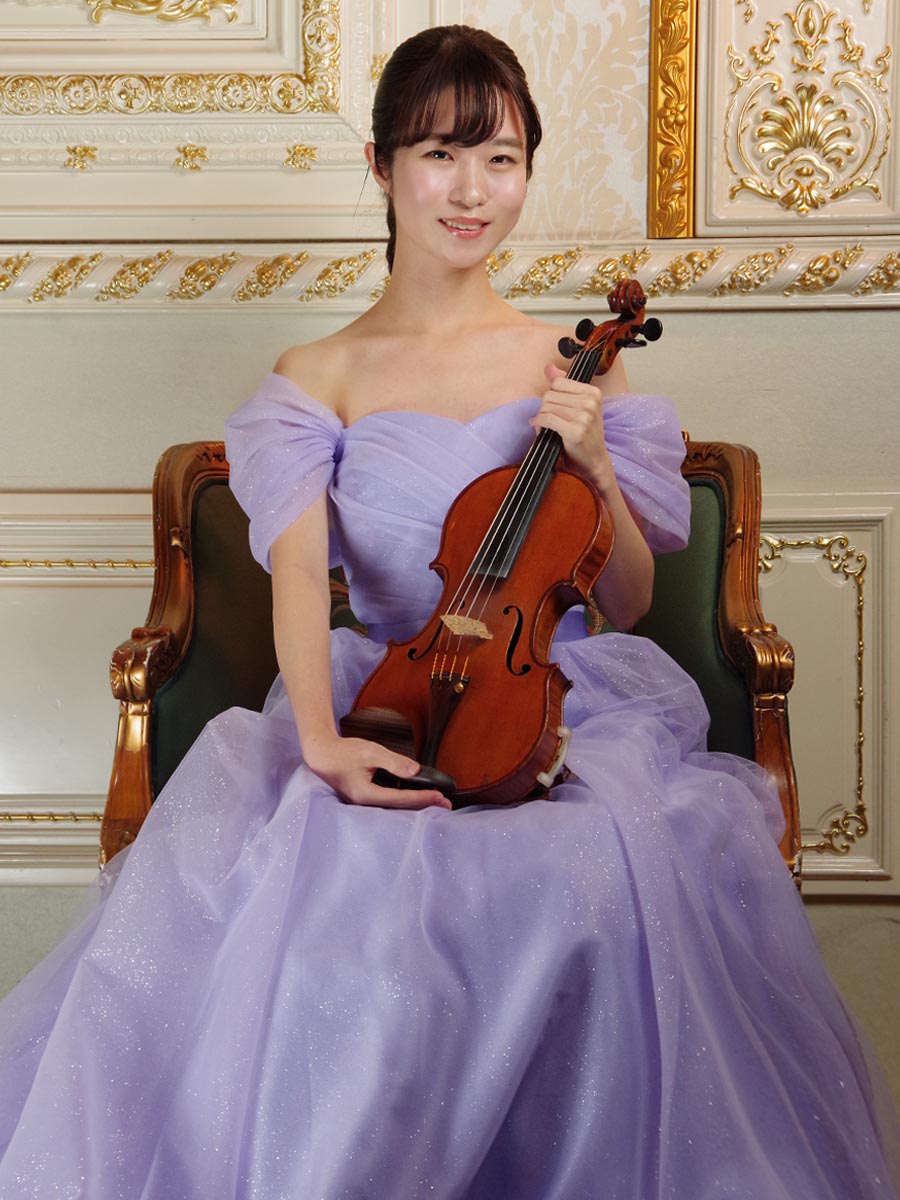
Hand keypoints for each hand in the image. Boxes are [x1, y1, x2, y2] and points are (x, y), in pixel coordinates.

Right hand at [304, 734, 451, 809]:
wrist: (322, 753)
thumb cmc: (344, 751)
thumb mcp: (370, 751)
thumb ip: (394, 761)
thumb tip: (415, 771)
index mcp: (366, 795)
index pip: (401, 799)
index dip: (422, 798)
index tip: (440, 796)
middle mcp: (364, 804)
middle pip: (400, 808)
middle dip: (424, 805)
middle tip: (446, 804)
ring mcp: (363, 803)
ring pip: (395, 807)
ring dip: (416, 804)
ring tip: (436, 801)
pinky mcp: (365, 798)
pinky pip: (388, 802)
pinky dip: (404, 800)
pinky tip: (415, 796)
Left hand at [530, 363, 611, 485]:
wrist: (594, 461)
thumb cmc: (584, 434)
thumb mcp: (578, 406)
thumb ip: (564, 385)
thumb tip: (549, 367)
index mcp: (593, 393)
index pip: (558, 382)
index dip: (552, 395)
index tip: (554, 406)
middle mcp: (590, 402)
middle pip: (550, 394)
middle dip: (545, 407)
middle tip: (549, 419)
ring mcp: (584, 417)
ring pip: (547, 406)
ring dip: (541, 417)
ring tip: (546, 425)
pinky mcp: (575, 431)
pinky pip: (547, 419)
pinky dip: (539, 423)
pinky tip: (539, 427)